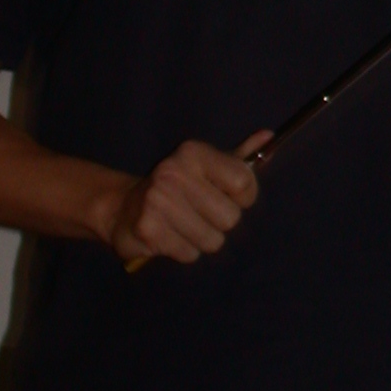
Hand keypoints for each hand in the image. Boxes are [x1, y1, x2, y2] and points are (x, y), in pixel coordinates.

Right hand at [102, 130, 271, 266]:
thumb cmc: (177, 188)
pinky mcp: (148, 229)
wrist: (122, 208)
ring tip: (183, 225)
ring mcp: (158, 200)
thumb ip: (240, 157)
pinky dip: (183, 250)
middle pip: (231, 218)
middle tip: (198, 213)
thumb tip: (269, 137)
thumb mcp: (208, 167)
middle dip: (219, 223)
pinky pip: (190, 254)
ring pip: (213, 240)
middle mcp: (174, 172)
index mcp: (193, 152)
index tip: (228, 196)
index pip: (243, 183)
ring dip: (202, 239)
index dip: (243, 198)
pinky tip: (169, 236)